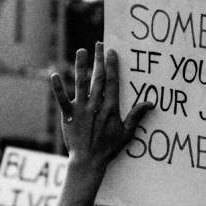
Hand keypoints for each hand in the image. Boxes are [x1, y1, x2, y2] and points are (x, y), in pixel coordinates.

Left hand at [51, 43, 151, 168]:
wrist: (89, 161)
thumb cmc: (109, 148)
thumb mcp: (127, 133)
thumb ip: (137, 116)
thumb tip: (150, 103)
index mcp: (111, 108)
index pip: (112, 82)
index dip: (112, 66)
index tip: (112, 52)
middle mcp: (96, 105)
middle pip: (98, 78)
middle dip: (99, 60)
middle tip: (99, 45)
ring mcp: (81, 110)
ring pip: (81, 84)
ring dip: (81, 67)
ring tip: (81, 51)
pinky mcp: (68, 116)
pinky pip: (62, 100)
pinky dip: (58, 88)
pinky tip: (54, 75)